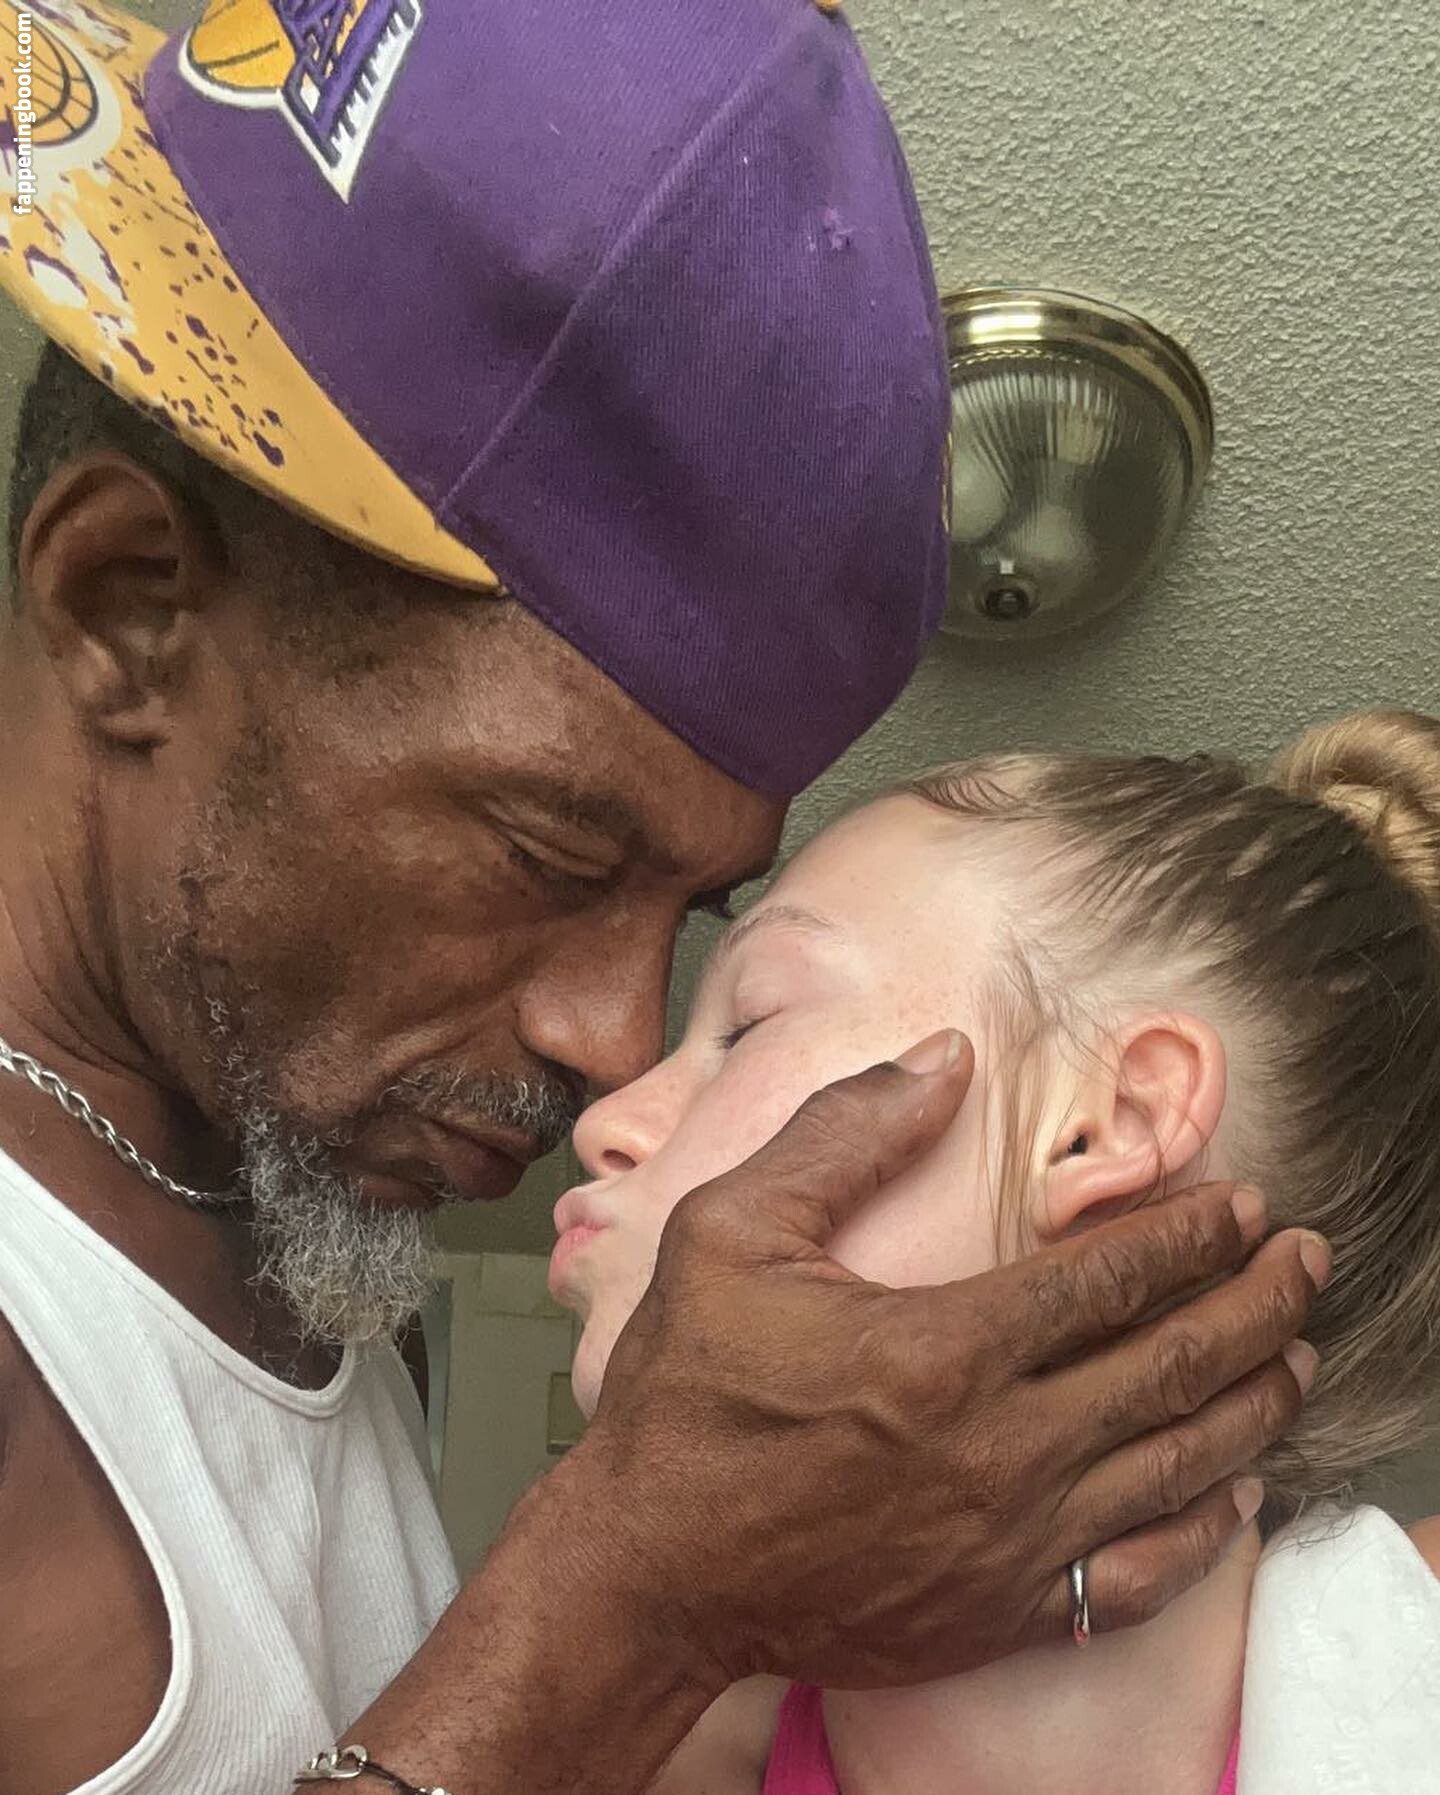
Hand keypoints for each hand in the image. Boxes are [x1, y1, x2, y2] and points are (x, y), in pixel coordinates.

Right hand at [578, 1030, 1321, 1688]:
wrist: (652, 1572)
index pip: (1113, 1279)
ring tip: (1298, 1354)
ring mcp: (1013, 1540)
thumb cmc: (685, 1402)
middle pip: (1176, 1365)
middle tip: (1305, 1260)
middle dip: (1258, 1302)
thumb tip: (942, 1058)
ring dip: (1256, 1400)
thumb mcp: (734, 1232)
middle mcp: (1001, 1448)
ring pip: (1182, 1466)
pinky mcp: (1005, 1610)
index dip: (1194, 1234)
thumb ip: (846, 1134)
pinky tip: (1235, 1490)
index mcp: (943, 1348)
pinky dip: (1207, 1527)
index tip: (1243, 1203)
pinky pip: (1145, 1572)